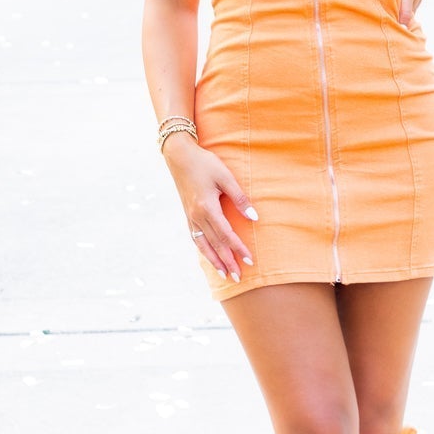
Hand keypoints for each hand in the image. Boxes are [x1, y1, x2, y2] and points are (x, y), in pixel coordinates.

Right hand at [165, 138, 256, 282]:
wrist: (179, 156)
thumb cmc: (205, 163)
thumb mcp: (225, 177)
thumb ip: (240, 198)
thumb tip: (254, 218)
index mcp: (207, 207)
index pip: (226, 234)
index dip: (238, 249)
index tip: (250, 260)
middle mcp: (197, 216)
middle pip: (215, 244)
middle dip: (228, 262)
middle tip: (239, 277)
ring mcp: (190, 217)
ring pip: (203, 245)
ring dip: (215, 261)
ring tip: (224, 274)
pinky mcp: (187, 215)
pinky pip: (196, 238)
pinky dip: (204, 250)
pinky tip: (209, 257)